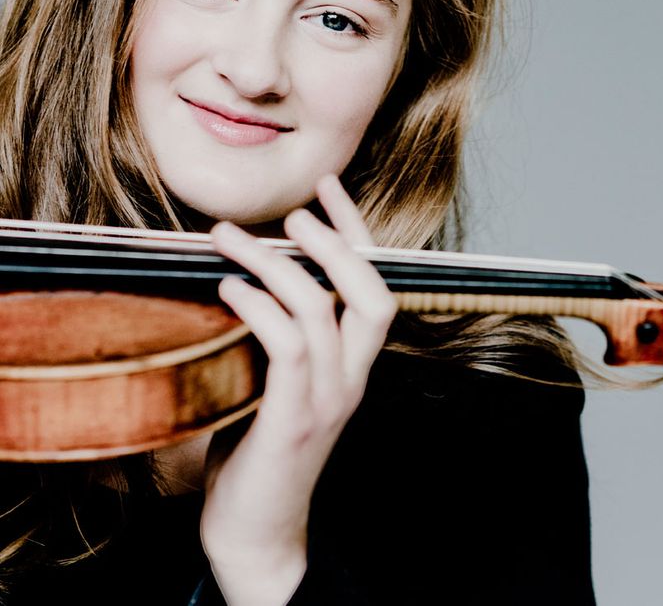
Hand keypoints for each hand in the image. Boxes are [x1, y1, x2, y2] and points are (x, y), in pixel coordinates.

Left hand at [200, 174, 395, 604]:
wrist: (259, 531)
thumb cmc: (261, 448)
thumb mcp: (285, 383)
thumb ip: (286, 335)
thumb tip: (252, 270)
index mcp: (355, 365)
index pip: (376, 283)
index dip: (357, 231)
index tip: (327, 188)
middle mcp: (353, 377)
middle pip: (369, 291)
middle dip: (335, 241)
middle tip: (293, 214)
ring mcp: (328, 400)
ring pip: (320, 310)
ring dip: (276, 264)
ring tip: (233, 238)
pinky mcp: (293, 421)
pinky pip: (287, 347)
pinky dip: (259, 306)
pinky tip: (230, 288)